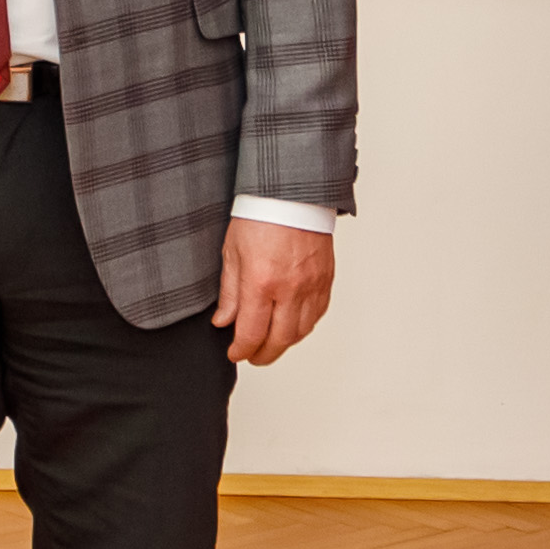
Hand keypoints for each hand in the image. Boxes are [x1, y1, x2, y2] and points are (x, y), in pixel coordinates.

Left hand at [216, 217, 336, 364]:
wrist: (292, 193)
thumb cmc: (260, 215)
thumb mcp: (232, 253)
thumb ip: (229, 293)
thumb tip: (223, 322)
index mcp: (261, 282)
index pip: (251, 334)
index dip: (241, 350)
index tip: (235, 353)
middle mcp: (290, 288)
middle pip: (279, 341)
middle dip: (263, 355)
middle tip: (252, 356)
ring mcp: (311, 285)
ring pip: (301, 332)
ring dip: (284, 343)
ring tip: (270, 341)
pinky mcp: (325, 279)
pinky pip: (318, 314)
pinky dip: (303, 326)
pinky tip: (291, 324)